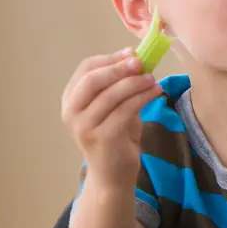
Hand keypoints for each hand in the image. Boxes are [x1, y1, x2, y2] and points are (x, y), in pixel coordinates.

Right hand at [61, 48, 160, 184]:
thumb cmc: (116, 136)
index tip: (132, 53)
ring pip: (111, 95)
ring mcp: (84, 127)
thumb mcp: (115, 106)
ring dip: (135, 83)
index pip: (86, 69)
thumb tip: (136, 57)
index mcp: (71, 99)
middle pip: (92, 79)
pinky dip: (142, 98)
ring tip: (153, 79)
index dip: (110, 58)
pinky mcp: (102, 138)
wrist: (113, 173)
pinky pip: (124, 111)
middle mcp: (71, 112)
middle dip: (119, 68)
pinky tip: (155, 92)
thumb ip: (119, 85)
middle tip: (141, 63)